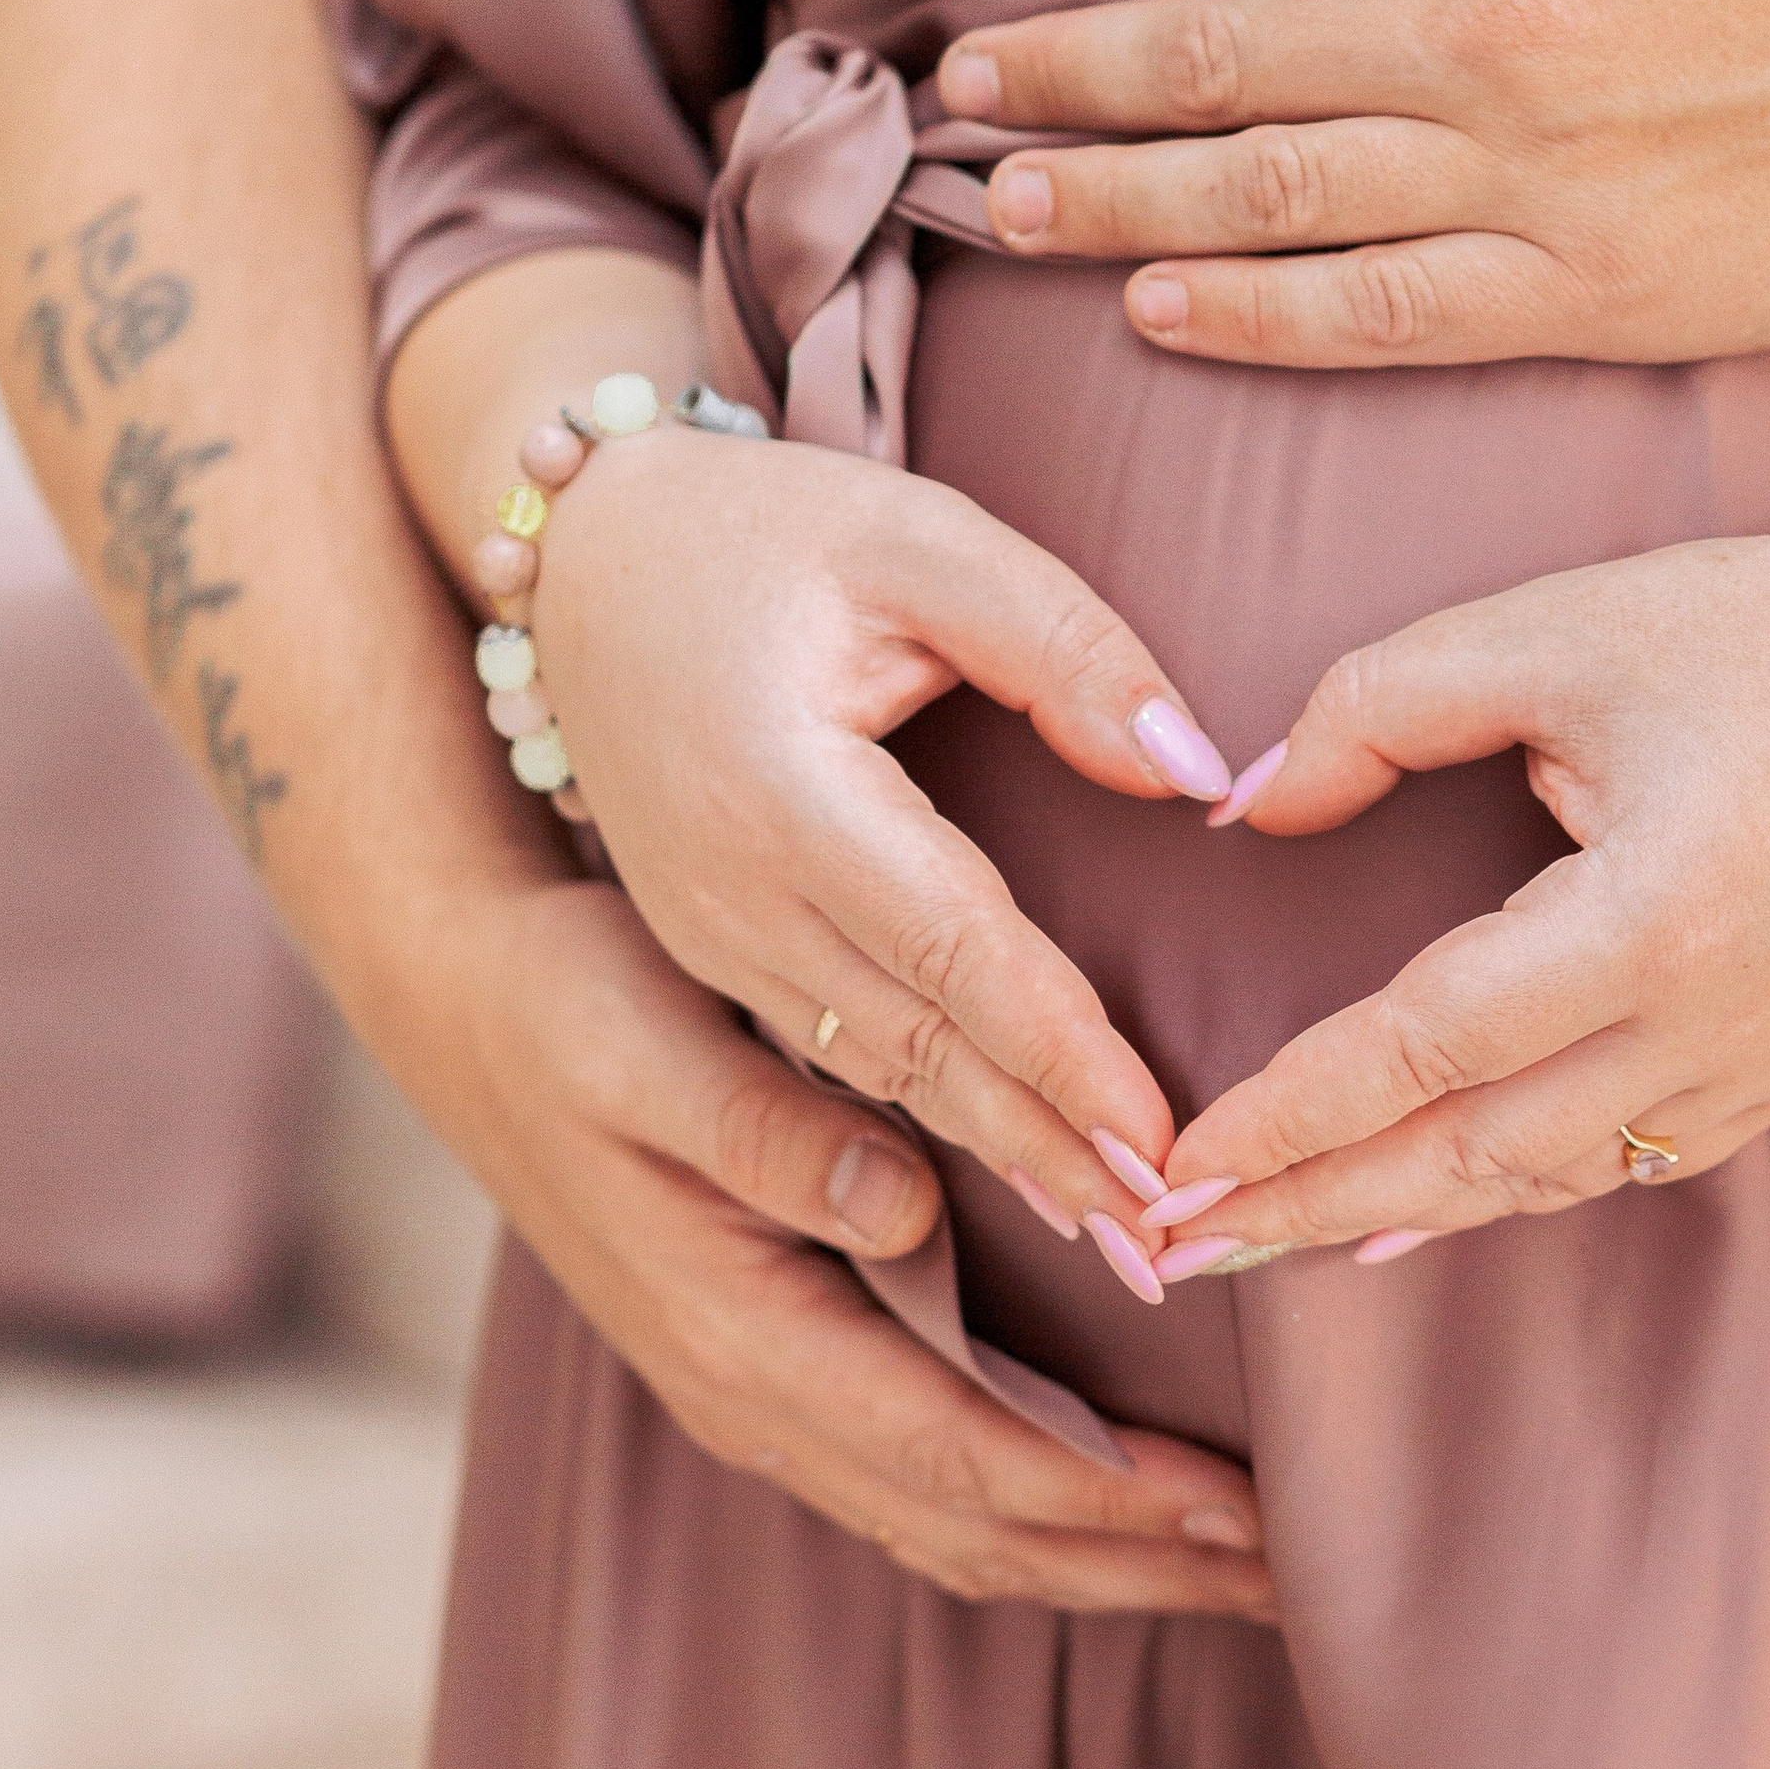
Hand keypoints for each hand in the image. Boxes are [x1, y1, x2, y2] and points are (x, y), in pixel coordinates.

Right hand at [370, 876, 1271, 1616]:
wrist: (459, 1000)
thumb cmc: (566, 1005)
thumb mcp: (646, 1042)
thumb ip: (770, 1131)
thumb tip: (903, 1205)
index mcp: (743, 1330)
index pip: (959, 1453)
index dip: (1101, 1496)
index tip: (1234, 1511)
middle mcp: (755, 1396)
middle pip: (975, 1530)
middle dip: (1134, 1564)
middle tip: (1291, 1579)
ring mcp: (760, 1394)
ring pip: (953, 1524)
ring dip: (1097, 1555)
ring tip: (1236, 1565)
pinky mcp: (776, 1361)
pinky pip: (923, 1476)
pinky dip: (1033, 1508)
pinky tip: (1115, 1495)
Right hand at [528, 428, 1237, 1240]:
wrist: (579, 553)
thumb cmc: (763, 530)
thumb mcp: (918, 536)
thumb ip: (1062, 643)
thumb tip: (1190, 769)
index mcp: (780, 794)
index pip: (954, 951)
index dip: (1063, 1054)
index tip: (1163, 1138)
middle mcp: (730, 895)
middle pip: (921, 1047)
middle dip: (1054, 1151)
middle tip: (1175, 1238)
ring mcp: (707, 937)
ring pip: (879, 1074)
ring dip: (1005, 1157)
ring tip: (1128, 1232)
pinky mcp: (708, 952)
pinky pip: (835, 1058)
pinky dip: (936, 1124)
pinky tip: (1023, 1166)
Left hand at [945, 0, 1769, 368]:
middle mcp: (1486, 27)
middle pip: (1216, 54)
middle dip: (1068, 77)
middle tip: (962, 97)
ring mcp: (1527, 173)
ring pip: (1260, 195)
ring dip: (1113, 203)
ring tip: (1008, 207)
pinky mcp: (1583, 291)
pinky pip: (1373, 315)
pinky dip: (1248, 317)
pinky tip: (1156, 314)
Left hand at [1145, 507, 1769, 1250]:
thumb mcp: (1559, 626)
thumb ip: (1379, 708)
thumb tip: (1252, 812)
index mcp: (1654, 919)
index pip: (1424, 1050)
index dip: (1289, 1117)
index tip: (1177, 1164)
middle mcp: (1718, 1026)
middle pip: (1476, 1158)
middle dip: (1313, 1208)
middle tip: (1180, 1247)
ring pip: (1554, 1179)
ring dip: (1406, 1213)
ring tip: (1275, 1238)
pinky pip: (1632, 1160)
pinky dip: (1518, 1185)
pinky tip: (1434, 1197)